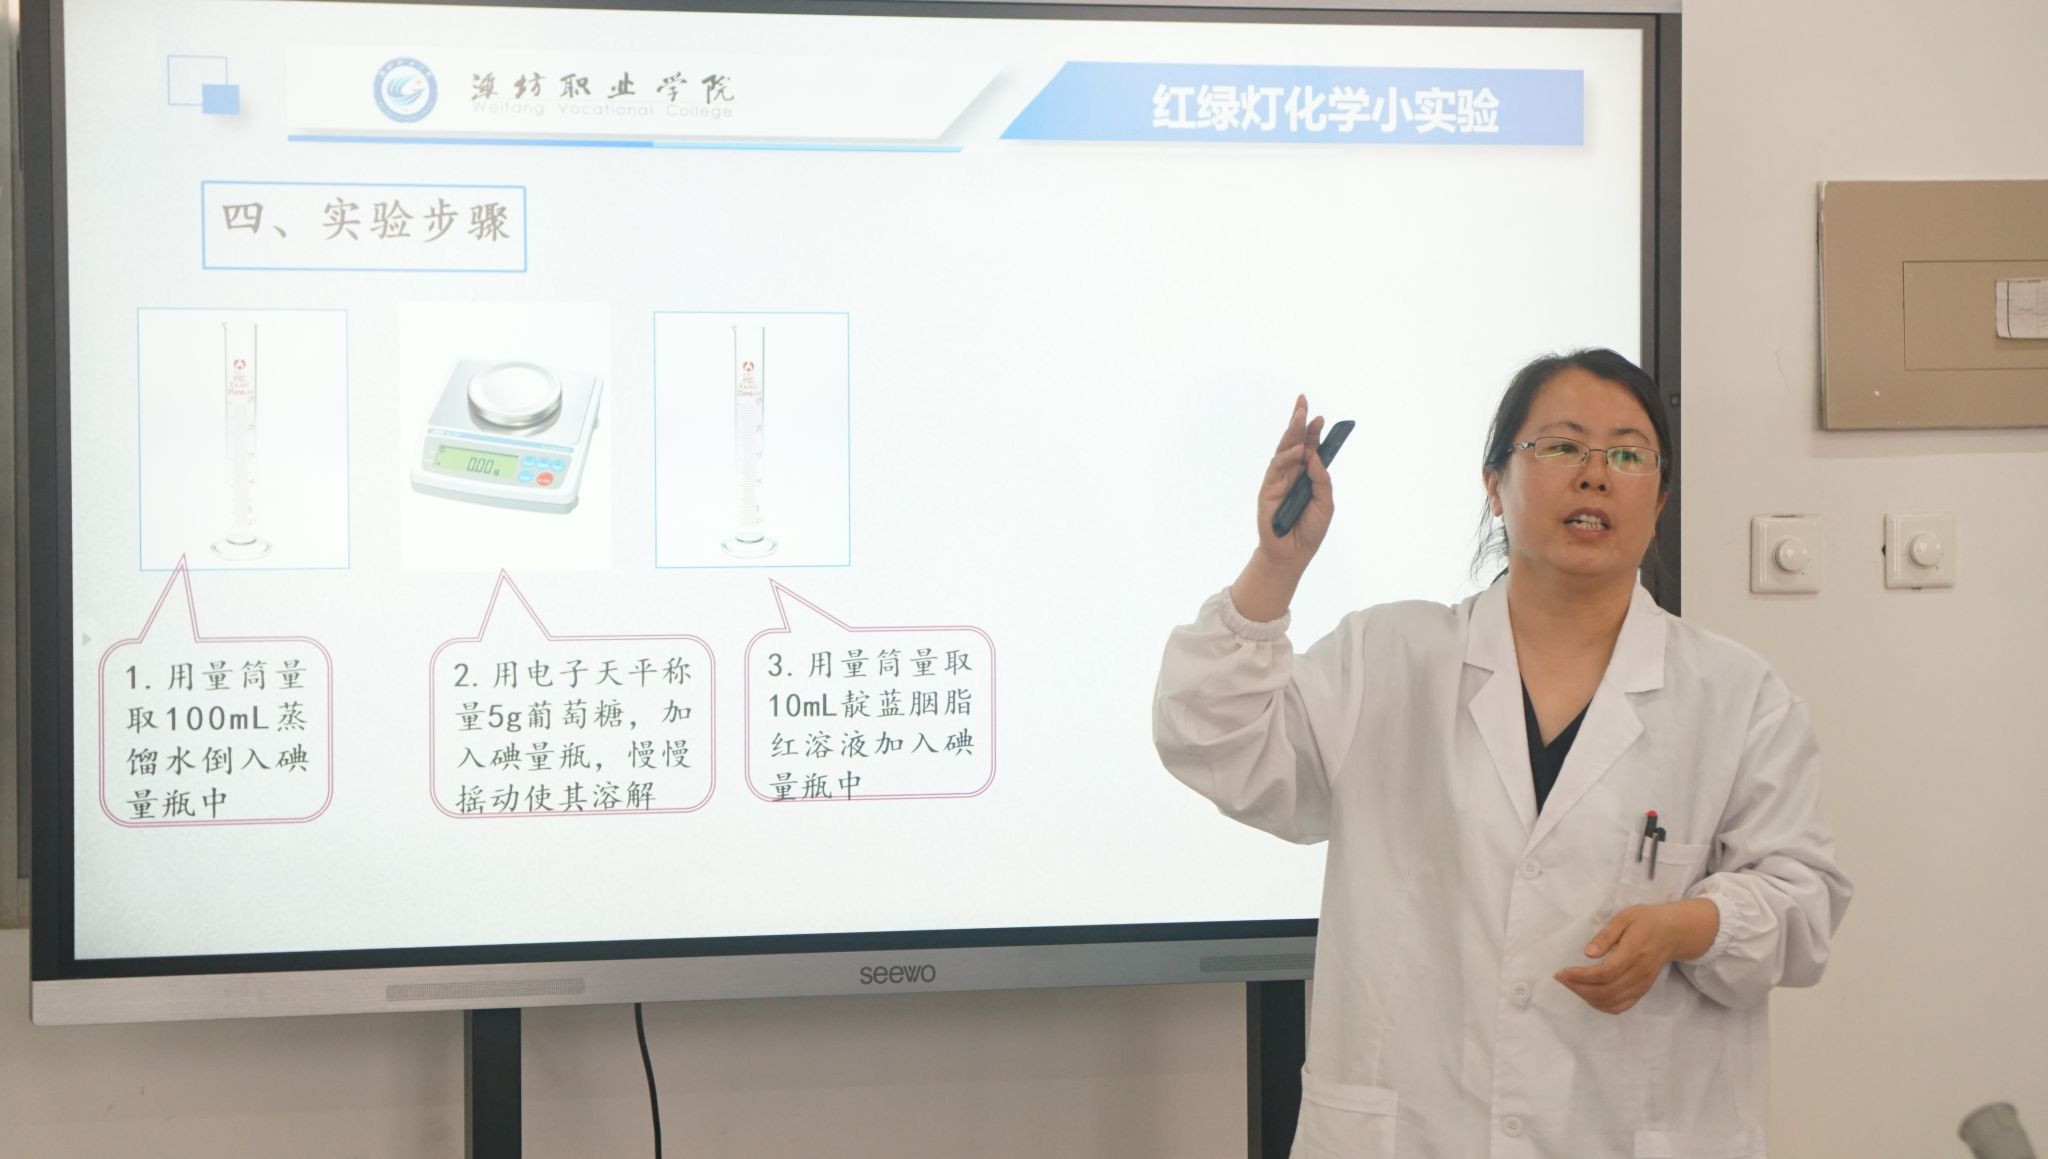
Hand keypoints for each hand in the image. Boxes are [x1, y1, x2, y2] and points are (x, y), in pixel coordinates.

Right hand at [1229, 396, 1334, 620]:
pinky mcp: (1267, 490)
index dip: (1313, 432)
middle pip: (1294, 442)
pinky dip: (1287, 458)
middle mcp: (1291, 474)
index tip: (1321, 417)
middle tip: (1302, 402)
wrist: (1293, 554)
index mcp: (1306, 475)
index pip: (1309, 448)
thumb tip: (1314, 456)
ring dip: (1291, 433)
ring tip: (1300, 417)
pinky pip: (1276, 469)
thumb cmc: (1310, 530)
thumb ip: (1321, 479)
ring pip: (1283, 451)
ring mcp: (1278, 481)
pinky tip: (1297, 449)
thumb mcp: (1325, 503)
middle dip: (1297, 422)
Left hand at [1554, 898, 1718, 1014]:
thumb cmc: (1647, 921)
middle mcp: (1639, 973)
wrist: (1674, 933)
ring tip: (1571, 985)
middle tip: (1561, 978)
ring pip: (1611, 1001)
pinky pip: (1621, 1006)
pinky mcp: (1643, 990)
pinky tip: (1589, 995)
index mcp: (1634, 952)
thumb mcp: (1625, 918)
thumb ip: (1606, 935)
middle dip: (1578, 987)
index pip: (1604, 973)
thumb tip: (1588, 953)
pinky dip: (1602, 1005)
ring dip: (1587, 997)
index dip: (1580, 976)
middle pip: (1605, 990)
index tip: (1562, 972)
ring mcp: (1642, 984)